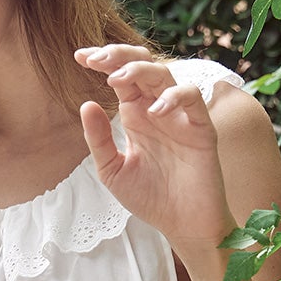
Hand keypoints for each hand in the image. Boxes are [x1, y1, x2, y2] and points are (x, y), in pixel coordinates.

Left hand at [74, 45, 236, 271]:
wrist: (183, 225)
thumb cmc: (150, 199)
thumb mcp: (113, 171)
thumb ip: (99, 140)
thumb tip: (85, 104)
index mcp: (136, 115)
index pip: (121, 76)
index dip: (103, 61)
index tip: (79, 57)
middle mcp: (157, 109)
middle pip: (142, 65)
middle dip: (118, 55)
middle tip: (96, 59)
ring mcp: (180, 116)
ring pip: (165, 74)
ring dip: (140, 70)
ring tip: (116, 78)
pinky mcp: (201, 128)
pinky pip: (193, 97)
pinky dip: (174, 96)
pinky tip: (154, 110)